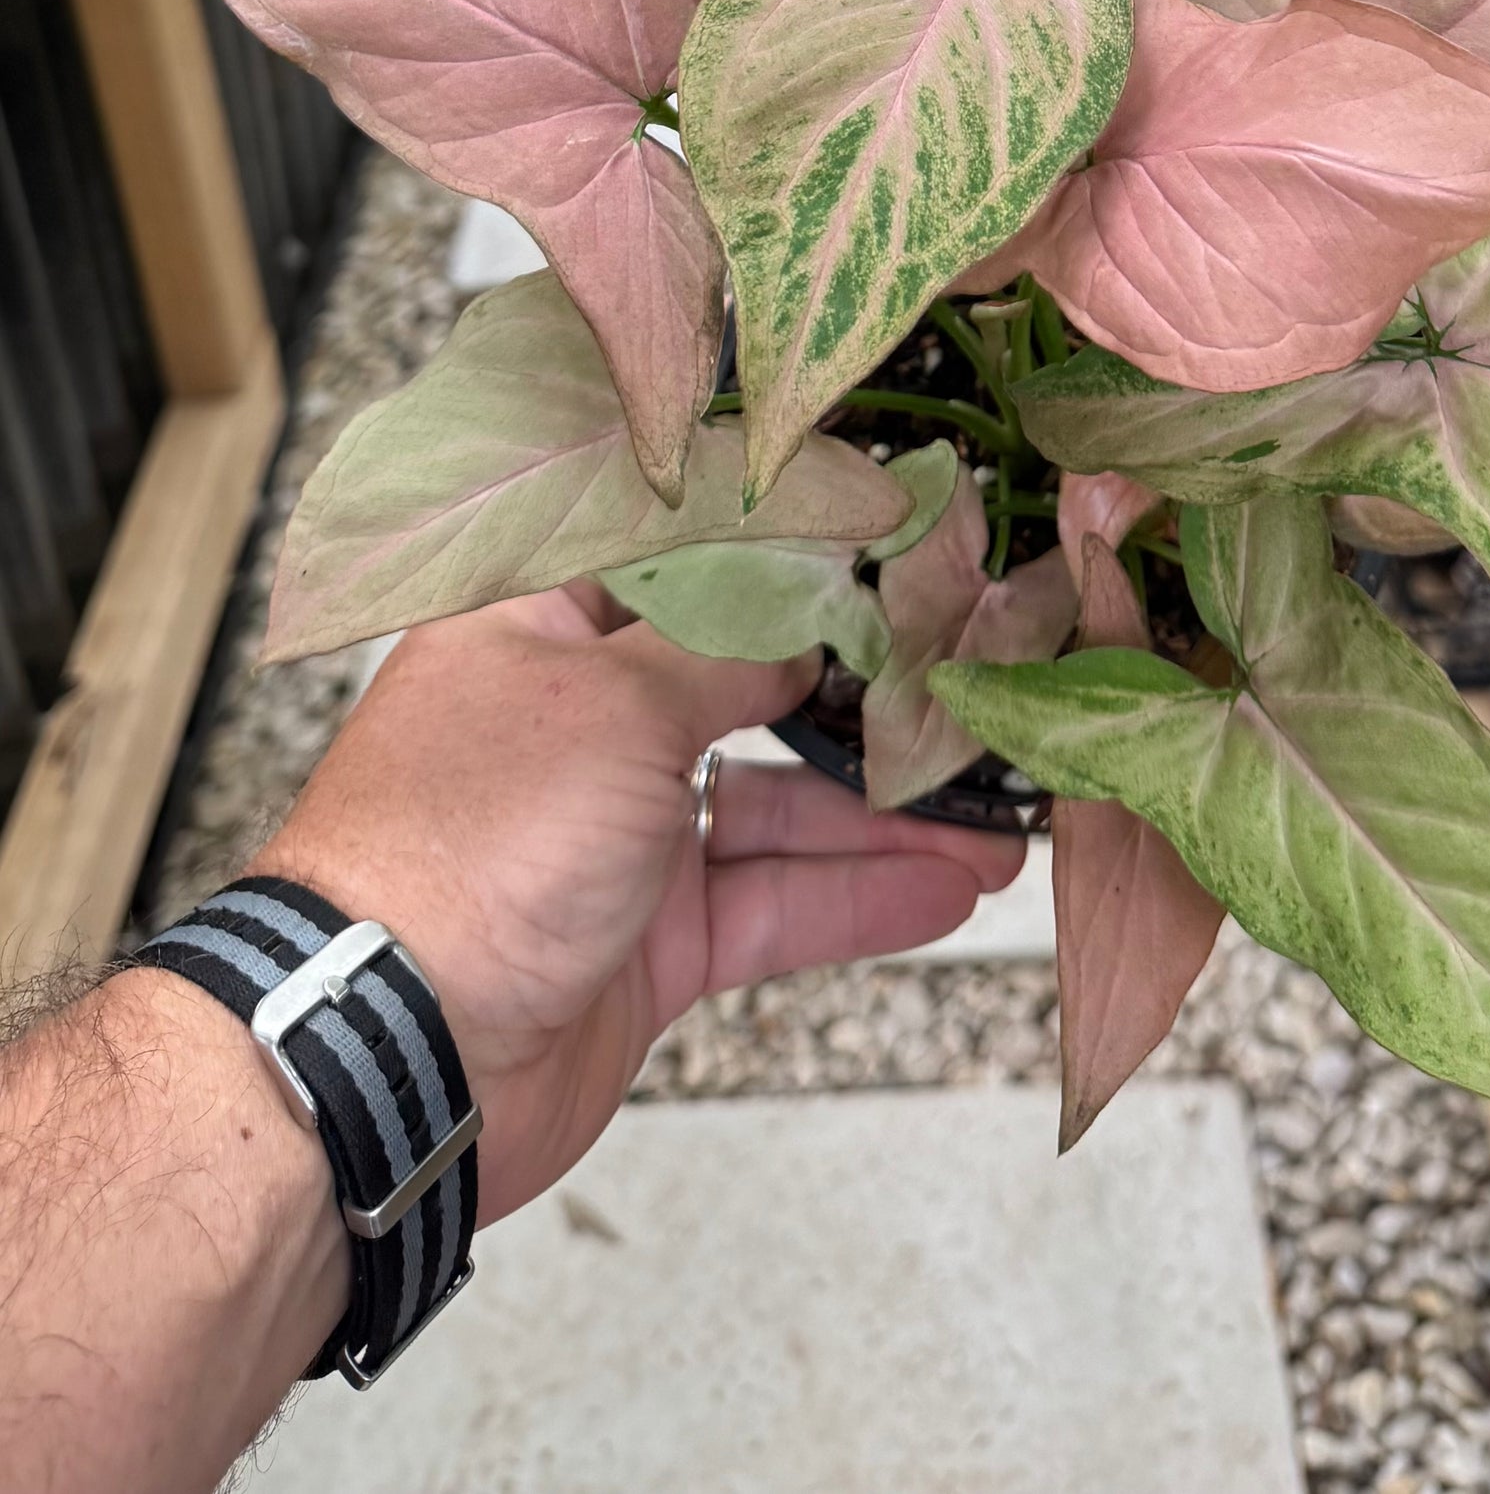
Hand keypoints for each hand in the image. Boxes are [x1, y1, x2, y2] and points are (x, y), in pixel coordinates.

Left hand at [266, 582, 1022, 1218]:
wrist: (392, 1058)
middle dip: (859, 689)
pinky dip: (860, 895)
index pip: (678, 556)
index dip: (783, 543)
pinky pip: (774, 902)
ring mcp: (615, 836)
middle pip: (744, 682)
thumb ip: (732, 652)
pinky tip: (950, 884)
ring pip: (775, 803)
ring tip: (997, 808)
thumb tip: (811, 613)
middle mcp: (578, 721)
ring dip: (883, 809)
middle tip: (968, 680)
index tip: (890, 531)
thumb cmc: (466, 847)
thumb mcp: (616, 705)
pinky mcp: (649, 942)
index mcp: (540, 625)